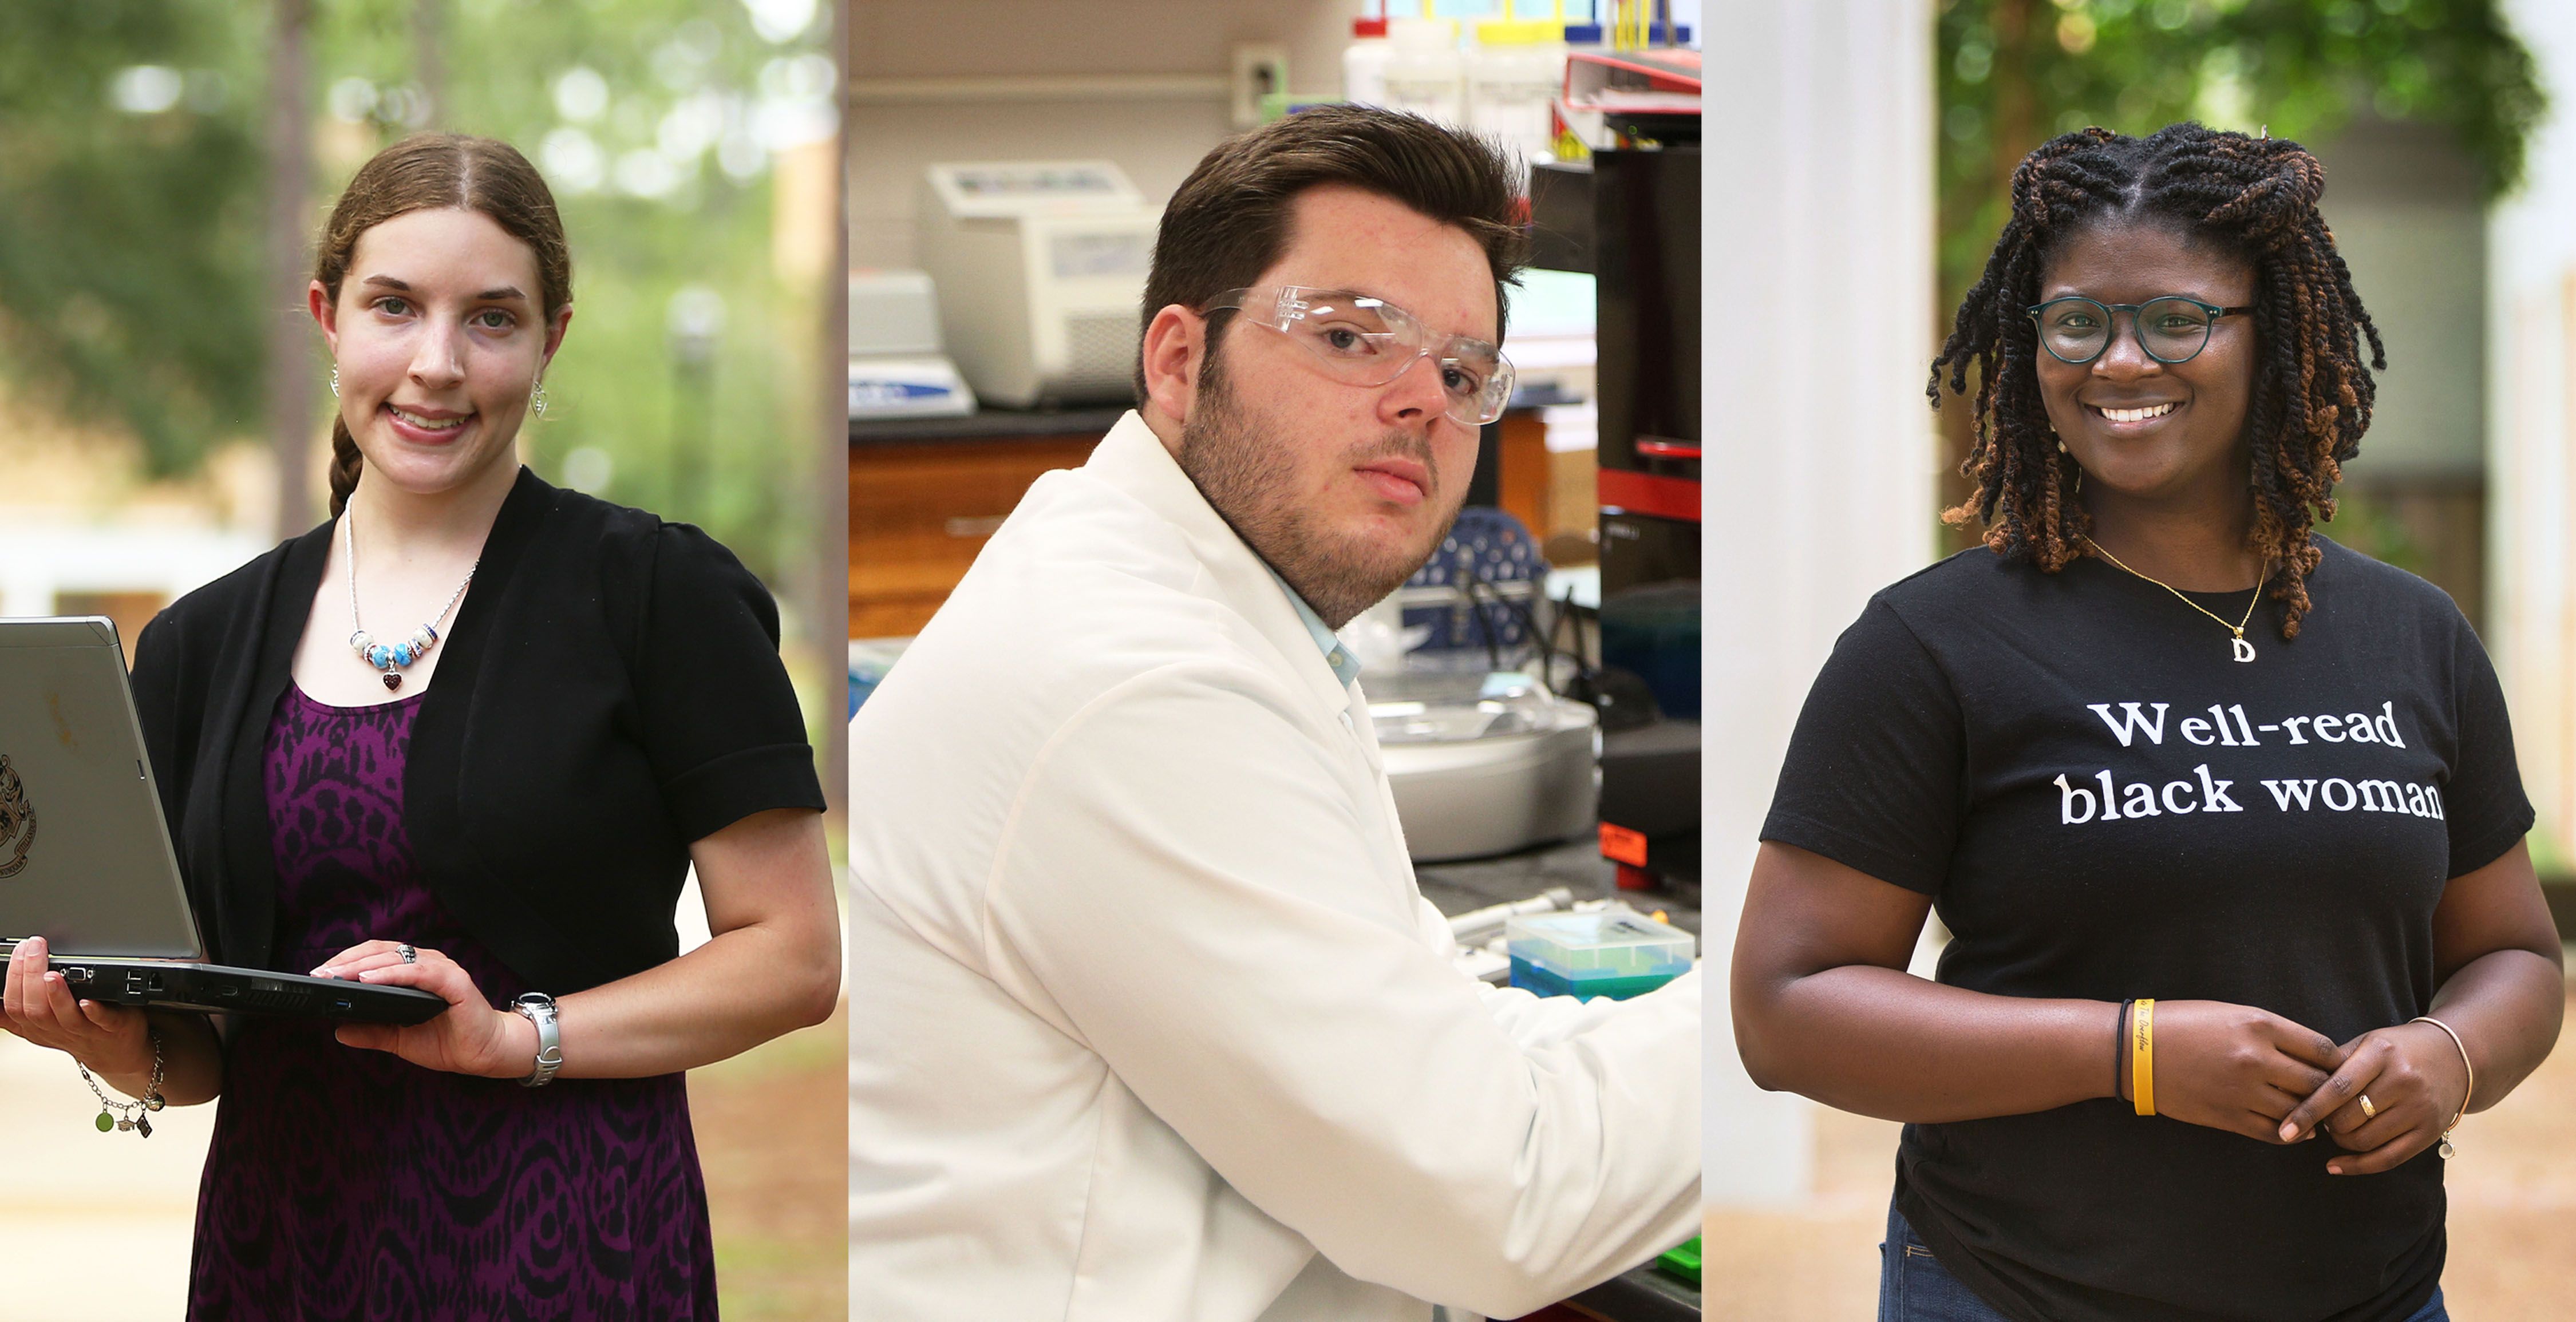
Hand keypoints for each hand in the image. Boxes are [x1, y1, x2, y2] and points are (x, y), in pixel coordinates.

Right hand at [1, 936, 153, 1076]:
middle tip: (32, 948)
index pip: (14, 1006)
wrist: (114, 1053)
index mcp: (37, 1027)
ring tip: (51, 975)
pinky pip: (103, 1021)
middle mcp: (57, 1029)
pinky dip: (94, 1011)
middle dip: (30, 976)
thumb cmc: (76, 1033)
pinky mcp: (113, 1027)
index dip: (12, 979)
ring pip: (64, 1016)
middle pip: (35, 1009)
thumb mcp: (39, 1027)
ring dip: (56, 995)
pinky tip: (88, 1001)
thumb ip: (16, 1013)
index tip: (17, 951)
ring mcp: (85, 1030)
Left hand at [313, 939, 533, 1079]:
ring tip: (338, 975)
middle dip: (346, 962)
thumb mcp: (400, 1039)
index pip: (374, 956)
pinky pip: (418, 973)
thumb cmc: (449, 1040)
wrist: (487, 1053)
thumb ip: (373, 1032)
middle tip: (320, 974)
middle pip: (380, 951)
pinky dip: (391, 974)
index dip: (346, 961)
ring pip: (396, 958)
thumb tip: (339, 1030)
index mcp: (414, 973)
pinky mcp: (454, 983)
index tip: (319, 975)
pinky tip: (369, 980)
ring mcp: (442, 971)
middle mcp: (427, 964)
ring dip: (363, 965)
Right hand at [2128, 1000, 2347, 1143]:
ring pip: (2301, 1111)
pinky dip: (2292, 1134)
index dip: (2337, 1061)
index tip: (2337, 1068)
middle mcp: (2256, 1058)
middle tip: (2333, 1096)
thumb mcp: (2232, 1013)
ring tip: (2317, 1115)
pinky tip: (2297, 1130)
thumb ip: (2272, 1032)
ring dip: (2313, 1115)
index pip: (2323, 1049)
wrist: (2134, 1050)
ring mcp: (2243, 1090)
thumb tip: (2310, 1057)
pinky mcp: (2228, 1116)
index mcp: (2259, 1025)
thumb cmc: (2183, 1024)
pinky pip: (2275, 1133)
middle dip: (2329, 1091)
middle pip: (2318, 1082)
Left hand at [2276, 1021, 2468, 1174]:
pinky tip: (2336, 1165)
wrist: (2454, 1056)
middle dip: (2326, 1124)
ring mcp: (2420, 1108)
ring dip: (2340, 1141)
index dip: (2308, 1111)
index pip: (2337, 1088)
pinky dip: (2357, 1166)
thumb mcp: (2365, 1044)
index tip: (2284, 1128)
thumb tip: (2290, 1089)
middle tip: (2321, 1118)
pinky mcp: (2430, 1131)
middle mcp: (2404, 1081)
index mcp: (2380, 1054)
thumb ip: (2332, 1064)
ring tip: (2337, 1128)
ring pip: (2364, 1141)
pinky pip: (2388, 1159)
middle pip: (2348, 1119)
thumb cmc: (2395, 1050)